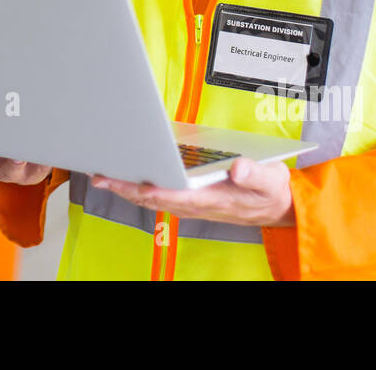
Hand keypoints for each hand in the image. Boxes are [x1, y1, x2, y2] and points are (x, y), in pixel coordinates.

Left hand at [91, 157, 295, 227]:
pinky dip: (139, 189)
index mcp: (213, 198)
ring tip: (103, 177)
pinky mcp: (189, 199)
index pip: (177, 195)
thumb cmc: (269, 190)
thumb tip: (239, 169)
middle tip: (100, 177)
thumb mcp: (270, 179)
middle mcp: (197, 204)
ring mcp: (191, 204)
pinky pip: (158, 196)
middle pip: (154, 197)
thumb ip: (255, 173)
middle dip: (126, 187)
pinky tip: (127, 180)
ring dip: (127, 188)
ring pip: (152, 198)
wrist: (276, 206)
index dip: (155, 190)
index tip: (135, 184)